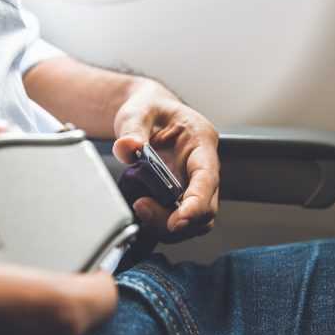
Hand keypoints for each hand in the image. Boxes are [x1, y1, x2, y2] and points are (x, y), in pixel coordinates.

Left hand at [112, 80, 219, 242]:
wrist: (147, 113)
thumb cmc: (150, 109)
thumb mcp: (138, 111)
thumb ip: (132, 129)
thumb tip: (127, 147)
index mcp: (201, 141)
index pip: (207, 178)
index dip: (196, 204)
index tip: (178, 220)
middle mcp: (203, 166)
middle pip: (206, 208)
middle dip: (178, 220)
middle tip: (143, 208)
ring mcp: (193, 183)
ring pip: (196, 220)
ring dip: (169, 225)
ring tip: (140, 208)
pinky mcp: (181, 195)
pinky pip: (180, 218)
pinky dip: (163, 223)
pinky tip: (144, 212)